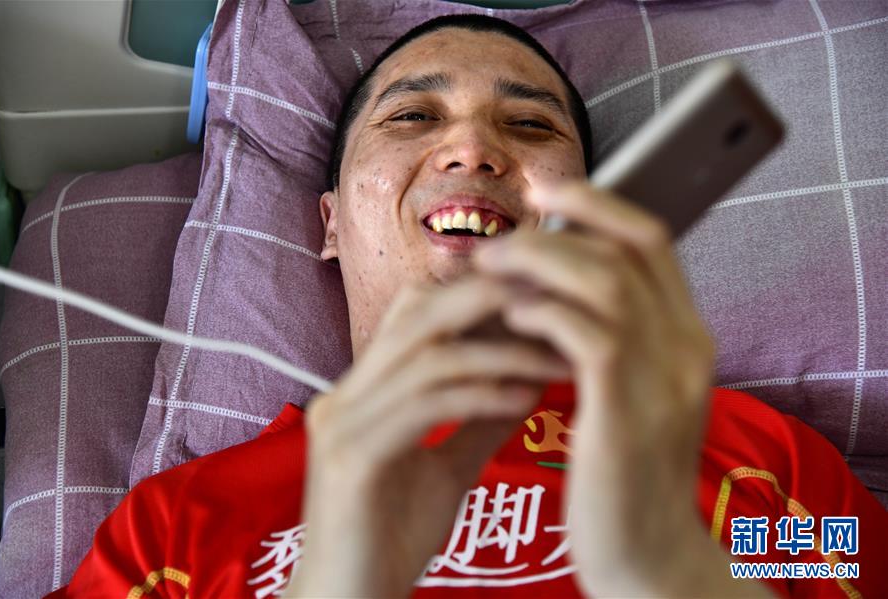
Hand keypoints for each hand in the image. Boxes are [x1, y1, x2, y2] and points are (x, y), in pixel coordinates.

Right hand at [283, 276, 569, 597]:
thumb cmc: (390, 541)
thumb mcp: (447, 470)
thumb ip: (477, 422)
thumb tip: (526, 381)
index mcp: (363, 390)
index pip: (419, 313)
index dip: (479, 297)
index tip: (544, 302)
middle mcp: (346, 394)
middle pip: (418, 312)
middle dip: (490, 298)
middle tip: (555, 301)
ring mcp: (343, 422)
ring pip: (427, 354)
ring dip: (502, 352)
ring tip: (557, 359)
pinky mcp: (352, 456)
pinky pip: (423, 405)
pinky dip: (479, 395)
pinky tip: (525, 400)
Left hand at [472, 180, 771, 596]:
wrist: (648, 555)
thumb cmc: (624, 474)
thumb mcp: (629, 395)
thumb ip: (610, 339)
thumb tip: (553, 285)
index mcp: (687, 337)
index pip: (652, 241)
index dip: (600, 205)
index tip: (550, 192)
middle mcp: (686, 347)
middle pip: (625, 249)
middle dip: (556, 230)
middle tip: (500, 237)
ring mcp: (663, 378)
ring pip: (603, 281)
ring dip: (538, 263)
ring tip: (488, 266)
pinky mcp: (627, 411)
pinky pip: (584, 334)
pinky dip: (540, 313)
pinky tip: (508, 315)